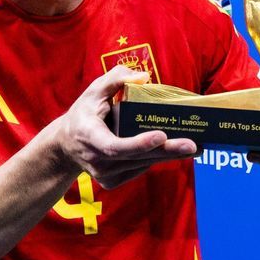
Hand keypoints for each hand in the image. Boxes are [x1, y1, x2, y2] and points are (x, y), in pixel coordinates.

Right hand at [55, 65, 197, 188]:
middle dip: (167, 150)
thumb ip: (115, 79)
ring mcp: (104, 175)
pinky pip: (139, 168)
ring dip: (167, 155)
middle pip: (137, 158)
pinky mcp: (112, 182)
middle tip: (192, 145)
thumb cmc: (84, 113)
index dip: (138, 143)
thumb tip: (143, 77)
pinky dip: (154, 158)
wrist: (67, 145)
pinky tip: (169, 149)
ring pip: (142, 164)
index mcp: (89, 136)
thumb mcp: (93, 91)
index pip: (115, 146)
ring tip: (193, 147)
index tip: (161, 135)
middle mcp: (96, 160)